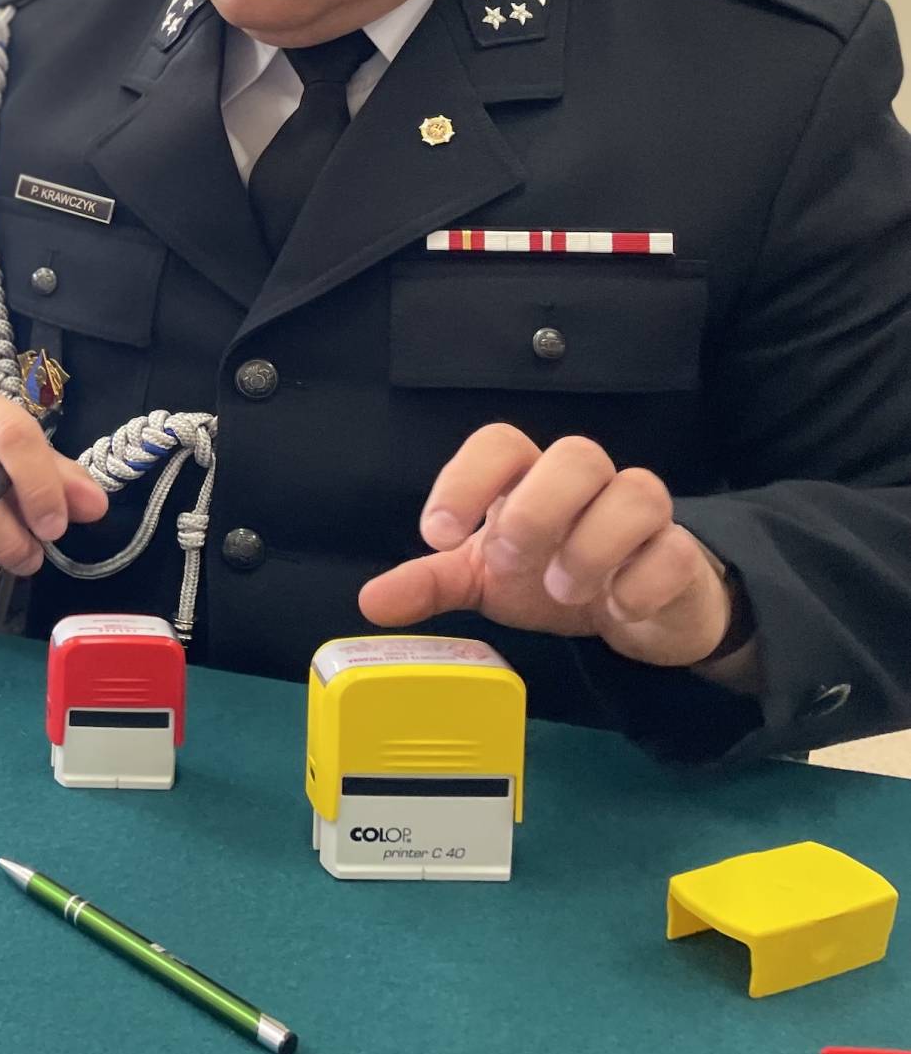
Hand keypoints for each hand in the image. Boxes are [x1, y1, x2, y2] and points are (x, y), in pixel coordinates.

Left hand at [359, 424, 739, 669]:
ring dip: (593, 542)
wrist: (636, 611)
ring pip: (637, 490)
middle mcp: (587, 485)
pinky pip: (676, 551)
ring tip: (562, 588)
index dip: (466, 478)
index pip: (500, 442)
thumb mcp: (484, 581)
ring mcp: (641, 517)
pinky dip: (642, 580)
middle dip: (537, 509)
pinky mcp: (682, 558)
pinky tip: (617, 609)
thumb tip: (370, 601)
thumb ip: (430, 583)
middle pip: (577, 453)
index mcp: (529, 480)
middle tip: (511, 562)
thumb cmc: (550, 576)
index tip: (438, 533)